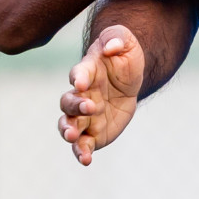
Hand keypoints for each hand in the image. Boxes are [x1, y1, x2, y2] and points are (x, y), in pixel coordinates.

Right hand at [58, 24, 144, 165]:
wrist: (131, 76)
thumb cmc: (122, 54)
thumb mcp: (124, 39)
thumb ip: (116, 38)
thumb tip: (111, 47)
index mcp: (88, 71)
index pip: (78, 74)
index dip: (78, 77)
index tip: (81, 82)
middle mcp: (81, 95)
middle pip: (68, 102)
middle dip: (75, 106)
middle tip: (88, 108)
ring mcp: (84, 115)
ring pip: (68, 125)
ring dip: (68, 131)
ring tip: (72, 136)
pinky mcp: (93, 132)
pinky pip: (83, 144)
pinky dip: (81, 152)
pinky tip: (86, 160)